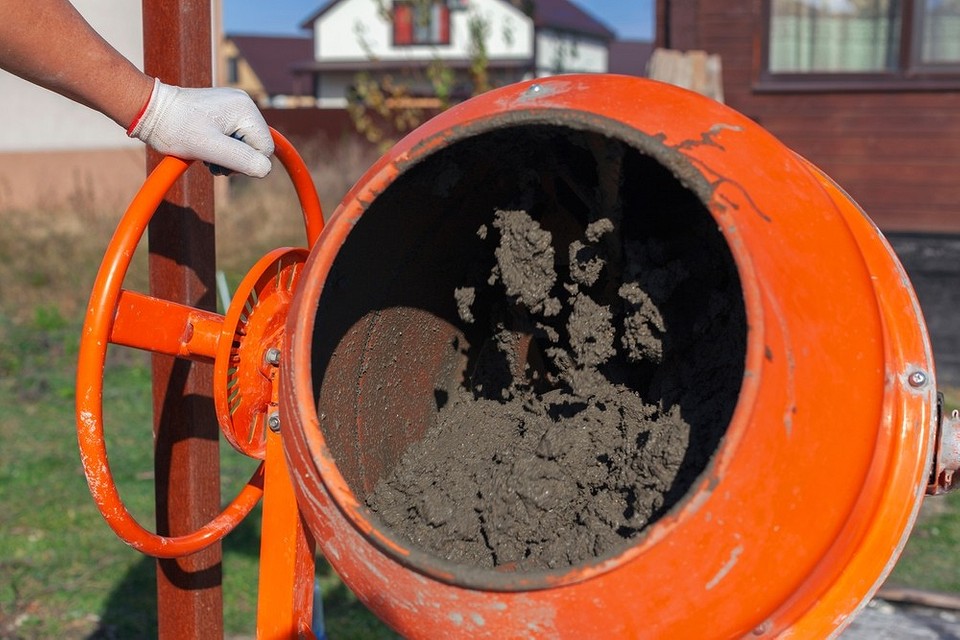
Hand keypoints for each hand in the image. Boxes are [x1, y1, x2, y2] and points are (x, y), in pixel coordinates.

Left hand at [128, 78, 273, 177]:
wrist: (149, 110)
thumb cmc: (175, 128)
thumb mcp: (210, 148)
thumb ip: (242, 160)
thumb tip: (265, 170)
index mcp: (245, 109)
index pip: (265, 149)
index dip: (246, 163)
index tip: (220, 162)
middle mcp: (244, 103)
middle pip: (256, 146)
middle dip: (236, 159)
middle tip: (211, 160)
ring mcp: (233, 105)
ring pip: (245, 143)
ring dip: (228, 156)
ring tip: (206, 155)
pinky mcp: (223, 110)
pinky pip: (234, 136)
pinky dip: (222, 147)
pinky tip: (205, 147)